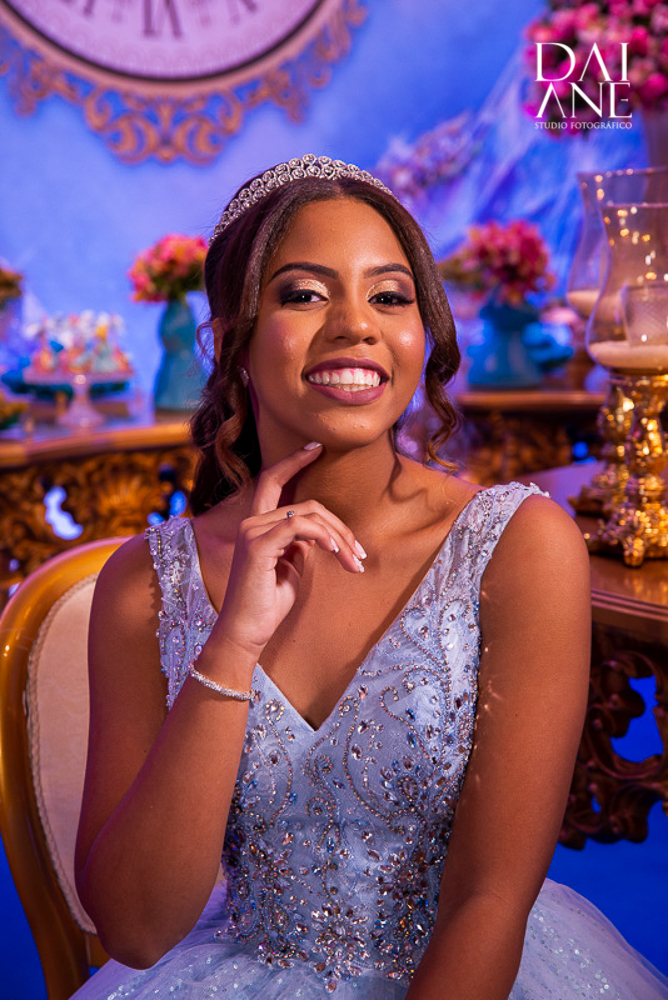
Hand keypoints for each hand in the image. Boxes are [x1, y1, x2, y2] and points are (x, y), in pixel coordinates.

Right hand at [213, 443, 365, 660]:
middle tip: (359, 553)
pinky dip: (325, 537)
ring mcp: (252, 531)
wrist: (247, 632)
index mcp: (257, 525)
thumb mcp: (290, 567)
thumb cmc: (268, 604)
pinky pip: (300, 527)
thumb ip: (300, 544)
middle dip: (339, 525)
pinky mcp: (258, 545)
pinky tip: (337, 554)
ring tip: (354, 562)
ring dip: (339, 537)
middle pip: (306, 504)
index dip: (293, 461)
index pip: (273, 481)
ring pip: (308, 514)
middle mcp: (251, 523)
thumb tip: (320, 534)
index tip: (317, 447)